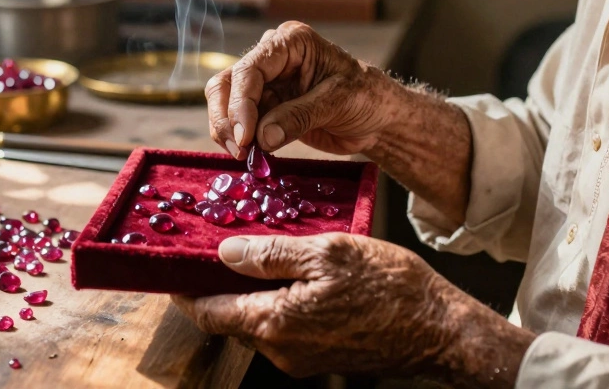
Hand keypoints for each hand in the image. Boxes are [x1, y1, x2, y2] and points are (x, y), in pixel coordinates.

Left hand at [171, 233, 532, 385]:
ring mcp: (302, 358)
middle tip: (211, 249)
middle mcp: (281, 350)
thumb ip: (271, 254)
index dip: (184, 291)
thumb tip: (224, 253)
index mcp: (275, 324)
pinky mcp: (321, 356)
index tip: (169, 270)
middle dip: (216, 287)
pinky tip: (290, 273)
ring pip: (258, 322)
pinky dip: (276, 301)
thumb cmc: (390, 288)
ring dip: (249, 292)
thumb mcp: (327, 252)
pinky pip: (285, 327)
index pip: (208, 313)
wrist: (439, 330)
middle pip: (230, 318)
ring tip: (253, 253)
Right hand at [206, 21, 393, 158]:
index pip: (249, 70)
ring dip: (229, 133)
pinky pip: (240, 123)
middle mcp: (271, 57)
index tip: (245, 138)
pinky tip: (252, 157)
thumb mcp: (339, 102)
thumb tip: (262, 137)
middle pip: (227, 84)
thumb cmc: (367, 97)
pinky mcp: (265, 107)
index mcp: (290, 42)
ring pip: (225, 104)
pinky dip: (240, 141)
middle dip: (226, 118)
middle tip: (239, 151)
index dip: (240, 104)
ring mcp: (266, 83)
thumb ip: (299, 117)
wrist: (378, 118)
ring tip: (245, 157)